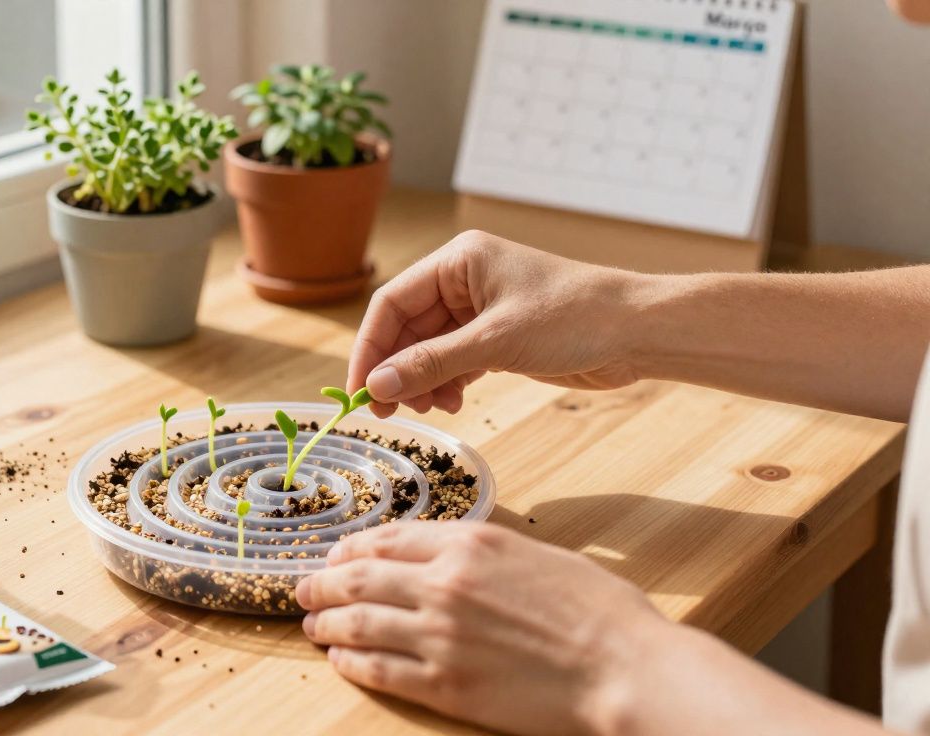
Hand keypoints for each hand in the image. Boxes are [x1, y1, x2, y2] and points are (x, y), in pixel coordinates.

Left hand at [296, 521, 672, 735]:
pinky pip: (378, 670)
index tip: (334, 557)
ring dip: (326, 622)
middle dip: (322, 582)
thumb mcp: (534, 553)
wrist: (624, 668)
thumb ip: (479, 551)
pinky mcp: (444, 686)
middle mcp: (444, 584)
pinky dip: (350, 662)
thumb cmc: (597, 609)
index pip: (387, 539)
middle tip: (304, 588)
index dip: (351, 549)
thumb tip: (441, 553)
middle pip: (358, 578)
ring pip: (357, 623)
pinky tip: (340, 660)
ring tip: (312, 625)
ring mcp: (439, 636)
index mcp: (469, 543)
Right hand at [349, 230, 648, 416]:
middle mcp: (464, 281)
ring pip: (429, 349)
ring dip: (423, 381)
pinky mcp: (499, 337)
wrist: (638, 332)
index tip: (360, 389)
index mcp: (458, 262)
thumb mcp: (496, 342)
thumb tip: (378, 384)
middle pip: (407, 328)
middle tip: (389, 411)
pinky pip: (454, 360)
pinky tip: (455, 402)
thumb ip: (433, 363)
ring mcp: (481, 310)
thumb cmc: (574, 318)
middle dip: (397, 369)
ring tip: (433, 407)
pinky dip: (448, 383)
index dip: (370, 347)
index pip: (392, 303)